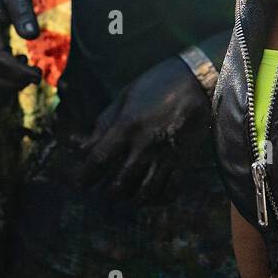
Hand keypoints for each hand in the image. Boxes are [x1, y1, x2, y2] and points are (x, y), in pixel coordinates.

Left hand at [77, 54, 211, 200]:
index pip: (97, 161)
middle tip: (103, 185)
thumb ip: (103, 124)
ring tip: (125, 191)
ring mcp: (165, 157)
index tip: (78, 181)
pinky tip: (149, 193)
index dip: (83, 176)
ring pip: (143, 195)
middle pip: (118, 186)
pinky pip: (168, 192)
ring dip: (130, 197)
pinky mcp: (183, 161)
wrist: (199, 80)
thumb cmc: (157, 83)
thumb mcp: (125, 97)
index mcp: (127, 126)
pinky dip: (156, 198)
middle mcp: (144, 146)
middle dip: (105, 191)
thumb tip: (82, 146)